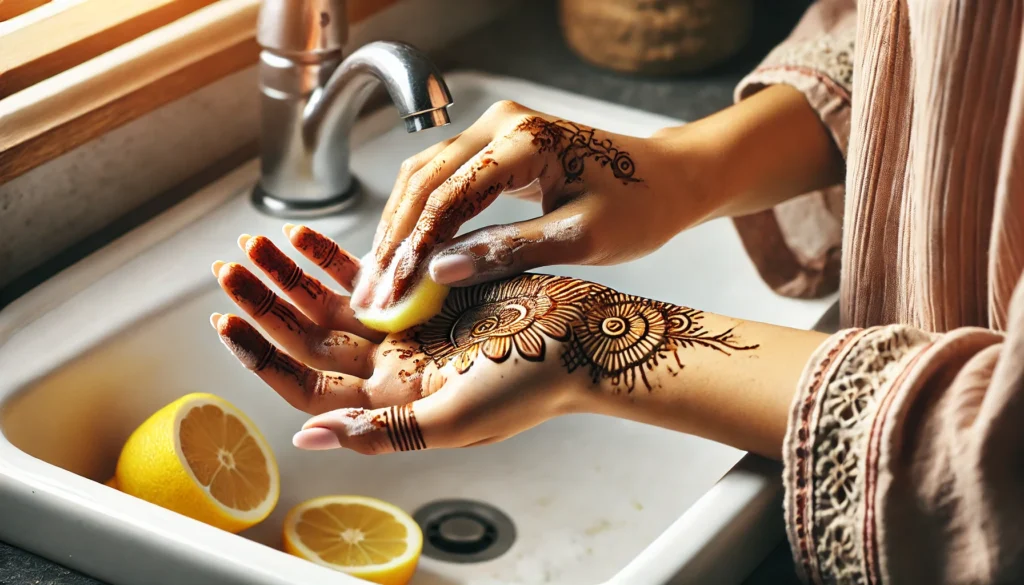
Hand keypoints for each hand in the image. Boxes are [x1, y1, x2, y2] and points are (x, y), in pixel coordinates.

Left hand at [210, 225, 586, 452]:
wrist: (584, 338)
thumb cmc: (532, 384)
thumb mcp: (454, 420)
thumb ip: (381, 431)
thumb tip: (308, 436)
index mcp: (393, 402)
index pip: (306, 385)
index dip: (263, 356)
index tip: (227, 323)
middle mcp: (392, 366)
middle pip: (310, 337)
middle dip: (268, 302)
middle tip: (230, 267)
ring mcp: (408, 328)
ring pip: (333, 301)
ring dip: (293, 274)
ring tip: (256, 244)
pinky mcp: (428, 293)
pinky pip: (371, 272)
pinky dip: (337, 255)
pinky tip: (307, 237)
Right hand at [355, 100, 715, 307]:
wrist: (670, 179)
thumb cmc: (640, 206)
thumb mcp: (581, 238)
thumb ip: (508, 251)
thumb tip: (438, 272)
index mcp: (524, 140)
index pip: (448, 196)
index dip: (413, 250)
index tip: (392, 295)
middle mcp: (501, 124)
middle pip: (422, 182)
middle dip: (393, 241)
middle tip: (372, 295)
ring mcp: (495, 131)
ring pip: (422, 178)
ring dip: (398, 228)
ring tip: (378, 281)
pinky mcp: (495, 147)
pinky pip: (441, 179)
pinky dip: (418, 217)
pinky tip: (405, 253)